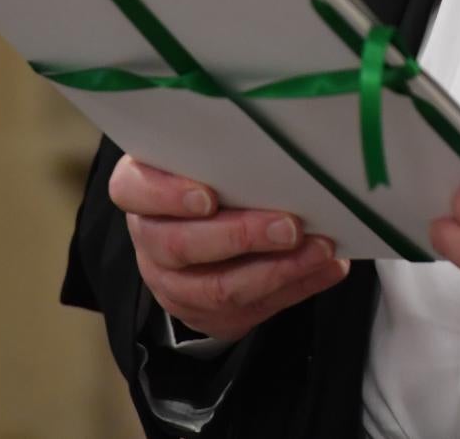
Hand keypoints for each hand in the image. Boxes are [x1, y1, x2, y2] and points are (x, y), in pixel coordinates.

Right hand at [110, 154, 350, 342]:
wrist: (200, 239)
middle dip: (241, 236)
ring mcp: (171, 281)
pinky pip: (249, 309)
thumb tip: (290, 147)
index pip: (133, 190)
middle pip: (179, 244)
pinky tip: (326, 268)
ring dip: (277, 270)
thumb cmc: (211, 179)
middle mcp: (149, 237)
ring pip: (216, 287)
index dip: (167, 195)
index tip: (209, 196)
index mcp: (140, 189)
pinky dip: (295, 287)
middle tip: (290, 226)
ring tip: (320, 250)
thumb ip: (231, 156)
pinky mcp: (203, 312)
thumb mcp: (208, 160)